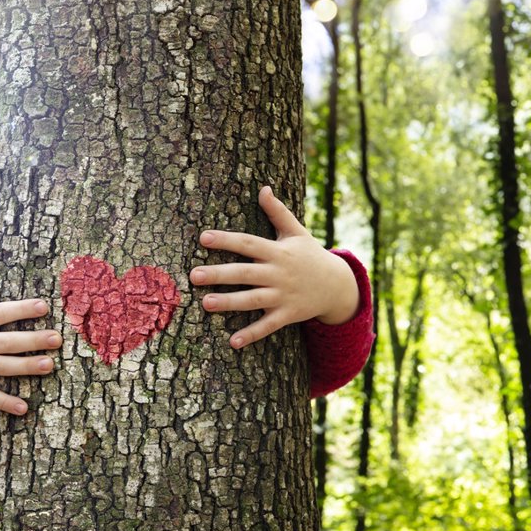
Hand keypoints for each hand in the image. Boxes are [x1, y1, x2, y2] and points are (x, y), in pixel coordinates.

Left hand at [191, 186, 359, 348]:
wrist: (338, 285)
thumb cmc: (310, 255)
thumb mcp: (297, 232)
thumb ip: (278, 212)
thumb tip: (263, 188)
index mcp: (277, 251)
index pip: (248, 243)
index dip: (227, 240)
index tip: (203, 237)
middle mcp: (279, 273)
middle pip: (245, 273)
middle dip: (219, 274)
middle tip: (193, 275)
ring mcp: (283, 295)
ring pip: (253, 300)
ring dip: (229, 303)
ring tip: (205, 304)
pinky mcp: (288, 315)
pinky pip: (268, 326)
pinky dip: (252, 334)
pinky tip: (232, 342)